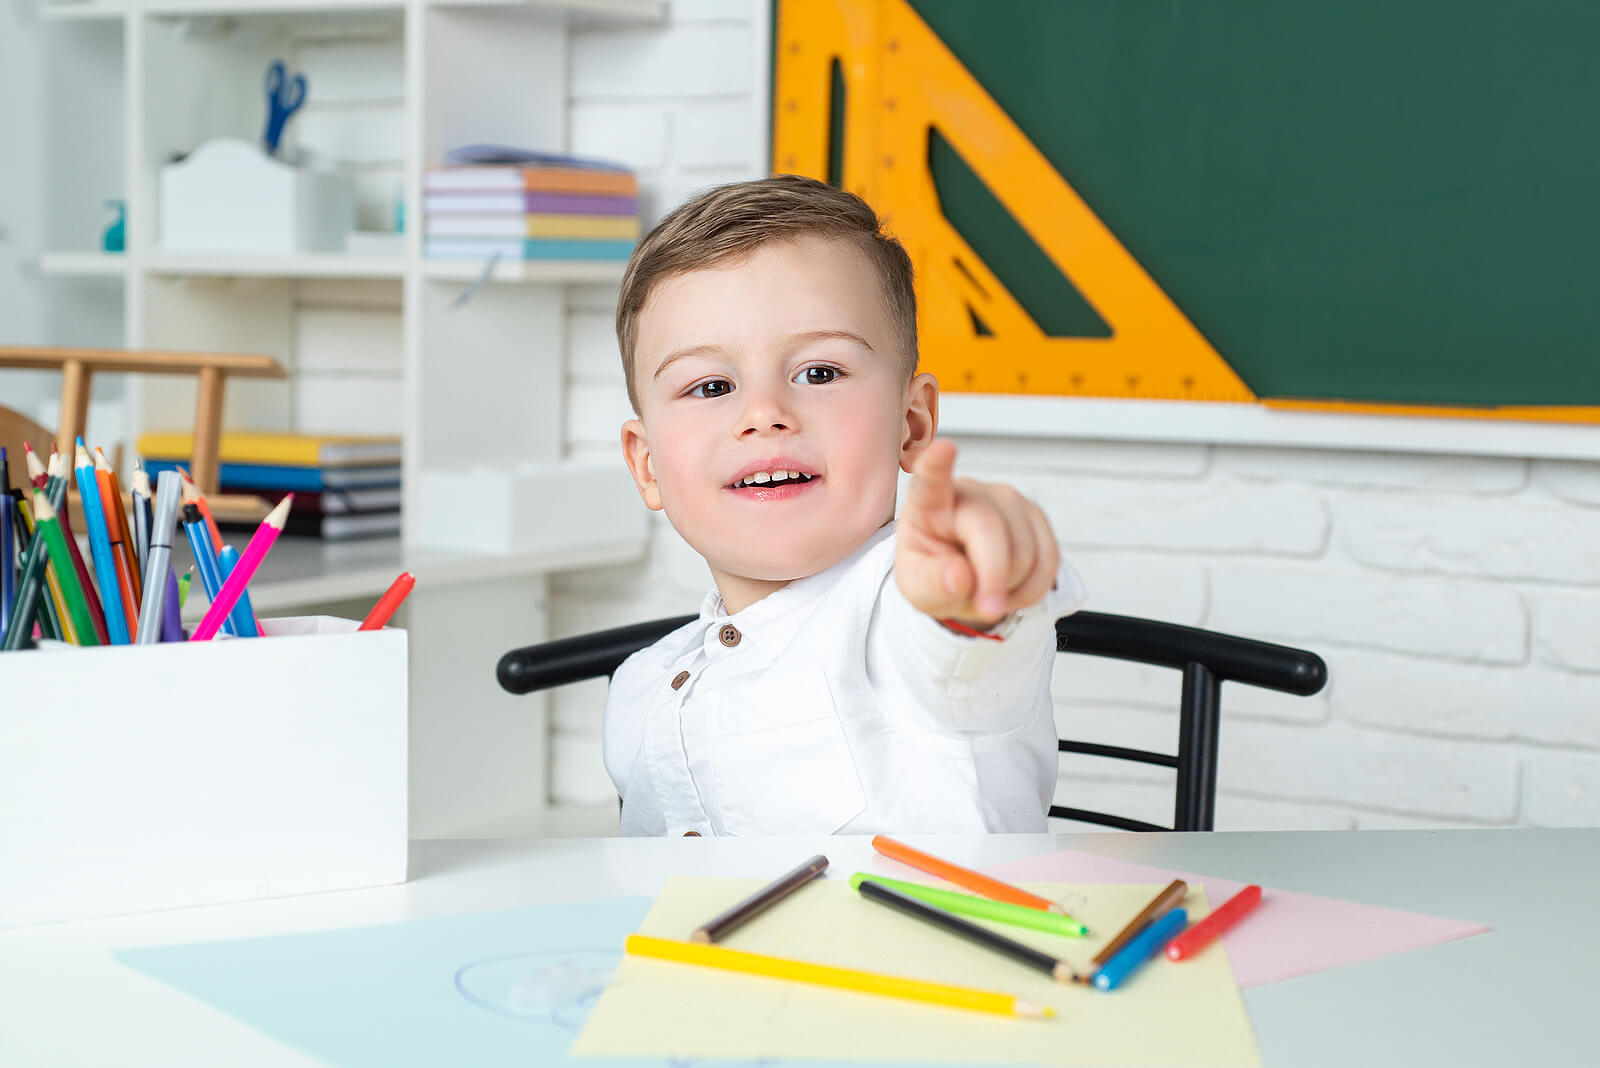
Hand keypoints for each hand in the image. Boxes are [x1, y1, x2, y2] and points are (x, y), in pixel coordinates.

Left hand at [894, 439, 1059, 627]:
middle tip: (984, 608)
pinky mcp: (1035, 516)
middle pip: (991, 533)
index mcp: (929, 504)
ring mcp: (1007, 501)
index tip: (944, 448)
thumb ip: (932, 584)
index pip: (931, 482)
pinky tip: (1012, 589)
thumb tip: (960, 577)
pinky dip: (1033, 589)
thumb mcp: (918, 588)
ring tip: (989, 591)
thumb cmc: (933, 573)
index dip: (937, 466)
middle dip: (992, 580)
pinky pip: (1049, 562)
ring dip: (1011, 588)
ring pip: (1026, 553)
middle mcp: (971, 493)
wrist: (961, 578)